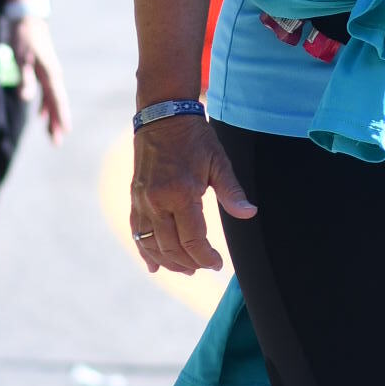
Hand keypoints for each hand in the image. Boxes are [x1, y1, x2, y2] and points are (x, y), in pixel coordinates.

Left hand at [14, 14, 71, 144]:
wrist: (28, 19)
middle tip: (57, 142)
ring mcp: (50, 73)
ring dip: (52, 116)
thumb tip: (26, 100)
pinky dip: (45, 105)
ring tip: (52, 134)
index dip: (60, 117)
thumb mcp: (20, 58)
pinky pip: (47, 93)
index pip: (57, 101)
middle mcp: (53, 75)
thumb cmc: (23, 38)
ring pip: (53, 100)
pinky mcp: (44, 71)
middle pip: (57, 104)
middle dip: (57, 123)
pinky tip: (41, 115)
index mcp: (50, 74)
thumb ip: (23, 79)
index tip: (64, 132)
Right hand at [130, 110, 259, 279]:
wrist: (163, 116)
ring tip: (185, 269)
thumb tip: (249, 213)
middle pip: (171, 248)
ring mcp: (143, 201)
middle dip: (190, 263)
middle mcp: (158, 201)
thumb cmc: (195, 138)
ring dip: (168, 262)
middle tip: (204, 267)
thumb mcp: (219, 161)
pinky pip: (137, 231)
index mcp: (182, 192)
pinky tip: (154, 265)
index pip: (192, 240)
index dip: (206, 257)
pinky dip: (145, 250)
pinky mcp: (135, 198)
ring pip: (152, 244)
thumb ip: (232, 191)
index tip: (217, 264)